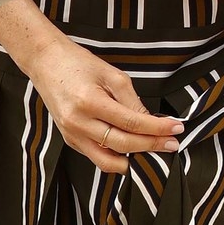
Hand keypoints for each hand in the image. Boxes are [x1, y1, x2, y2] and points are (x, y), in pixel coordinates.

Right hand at [24, 30, 181, 174]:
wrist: (47, 63)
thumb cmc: (79, 64)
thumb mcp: (112, 75)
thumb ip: (132, 100)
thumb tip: (152, 121)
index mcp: (90, 102)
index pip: (131, 123)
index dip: (157, 128)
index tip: (177, 128)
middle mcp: (78, 123)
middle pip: (123, 144)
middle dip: (152, 146)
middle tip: (173, 143)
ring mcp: (72, 135)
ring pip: (108, 161)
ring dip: (135, 159)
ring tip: (156, 151)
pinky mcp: (69, 140)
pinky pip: (97, 157)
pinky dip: (117, 158)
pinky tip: (133, 151)